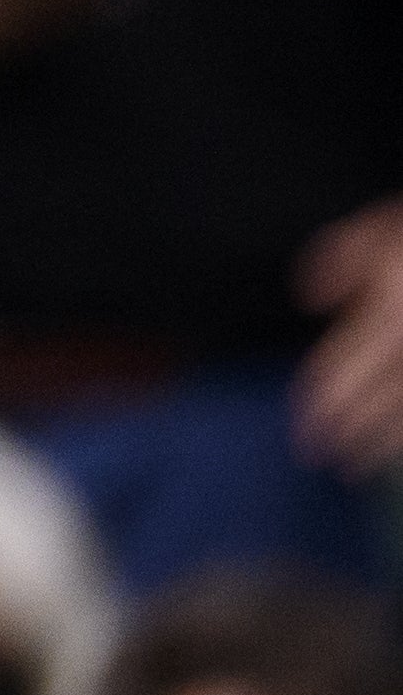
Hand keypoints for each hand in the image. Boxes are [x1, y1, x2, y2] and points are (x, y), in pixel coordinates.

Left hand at [296, 202, 402, 471]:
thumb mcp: (384, 226)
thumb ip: (342, 253)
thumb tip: (308, 299)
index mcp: (392, 312)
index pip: (344, 369)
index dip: (318, 404)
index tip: (301, 430)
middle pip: (379, 402)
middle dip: (347, 434)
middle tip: (318, 460)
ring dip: (384, 445)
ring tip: (357, 468)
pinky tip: (400, 449)